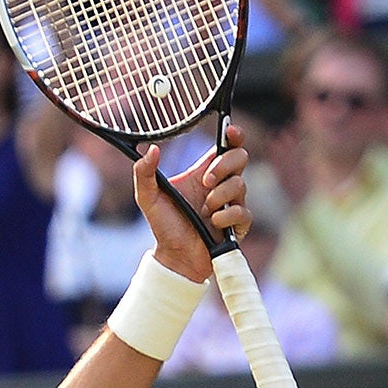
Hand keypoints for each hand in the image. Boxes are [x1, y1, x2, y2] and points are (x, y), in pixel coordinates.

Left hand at [135, 125, 250, 283]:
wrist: (174, 256)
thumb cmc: (164, 225)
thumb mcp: (148, 198)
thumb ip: (144, 174)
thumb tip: (150, 150)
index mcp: (204, 173)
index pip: (227, 147)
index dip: (233, 135)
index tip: (230, 131)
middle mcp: (222, 185)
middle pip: (240, 157)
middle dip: (223, 166)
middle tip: (205, 182)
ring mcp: (233, 203)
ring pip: (240, 184)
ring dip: (219, 196)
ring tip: (204, 210)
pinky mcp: (239, 223)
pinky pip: (242, 212)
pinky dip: (226, 216)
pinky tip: (212, 223)